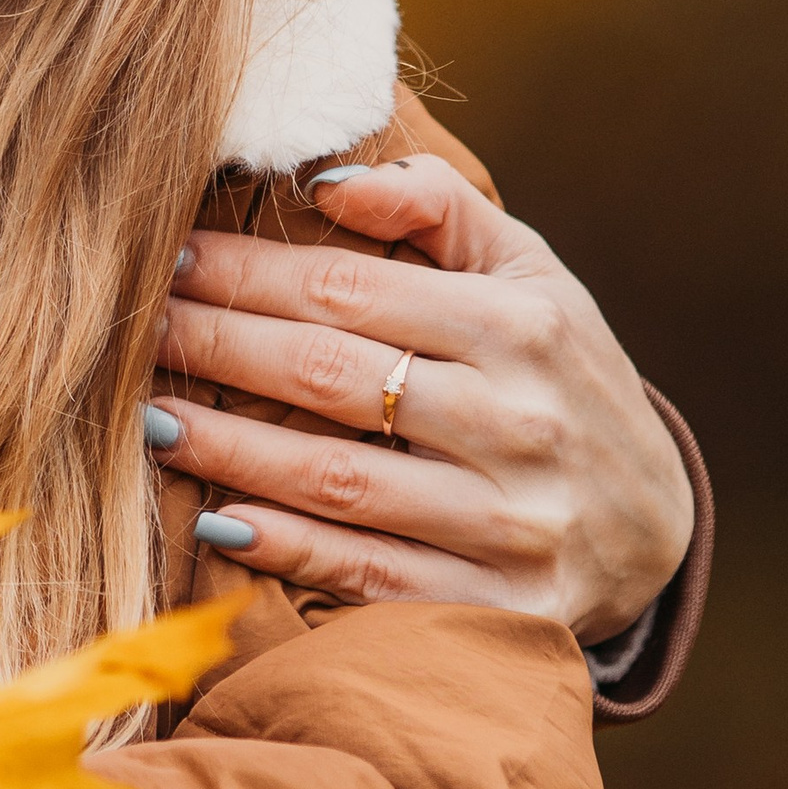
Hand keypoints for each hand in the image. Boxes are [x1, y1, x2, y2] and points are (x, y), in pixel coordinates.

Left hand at [154, 155, 692, 640]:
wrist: (653, 526)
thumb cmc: (559, 376)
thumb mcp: (530, 276)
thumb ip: (440, 212)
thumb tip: (330, 182)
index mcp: (524, 326)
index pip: (353, 289)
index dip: (249, 272)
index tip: (171, 258)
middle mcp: (522, 421)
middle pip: (332, 376)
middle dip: (216, 346)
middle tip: (135, 330)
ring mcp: (513, 521)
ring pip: (338, 479)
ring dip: (230, 450)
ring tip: (148, 420)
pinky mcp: (500, 606)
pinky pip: (372, 576)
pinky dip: (290, 548)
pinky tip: (217, 521)